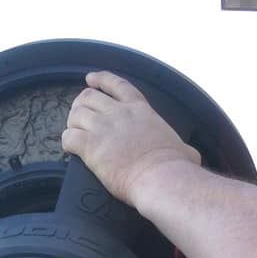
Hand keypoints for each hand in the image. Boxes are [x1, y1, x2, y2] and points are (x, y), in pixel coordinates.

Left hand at [62, 71, 200, 208]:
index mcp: (140, 110)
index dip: (100, 79)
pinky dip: (66, 142)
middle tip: (78, 117)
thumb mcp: (184, 149)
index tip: (90, 79)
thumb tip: (190, 155)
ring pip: (75, 115)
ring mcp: (103, 128)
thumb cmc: (175, 167)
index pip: (116, 85)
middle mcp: (118, 113)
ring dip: (72, 123)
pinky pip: (68, 137)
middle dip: (80, 105)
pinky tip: (70, 150)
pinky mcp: (91, 147)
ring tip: (73, 133)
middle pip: (88, 97)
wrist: (161, 178)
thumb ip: (182, 147)